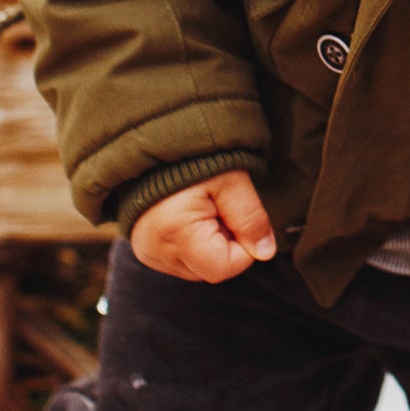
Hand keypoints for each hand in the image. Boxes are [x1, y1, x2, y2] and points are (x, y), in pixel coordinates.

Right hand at [130, 170, 275, 283]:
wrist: (159, 141)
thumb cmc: (195, 156)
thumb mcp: (232, 179)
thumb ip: (251, 218)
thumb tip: (265, 252)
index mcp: (176, 233)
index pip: (224, 268)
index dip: (242, 246)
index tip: (238, 214)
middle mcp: (155, 250)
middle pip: (210, 270)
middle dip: (225, 243)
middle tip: (219, 206)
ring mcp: (146, 251)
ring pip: (196, 267)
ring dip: (209, 244)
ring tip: (203, 207)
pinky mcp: (144, 248)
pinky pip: (179, 259)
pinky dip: (192, 242)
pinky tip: (190, 215)